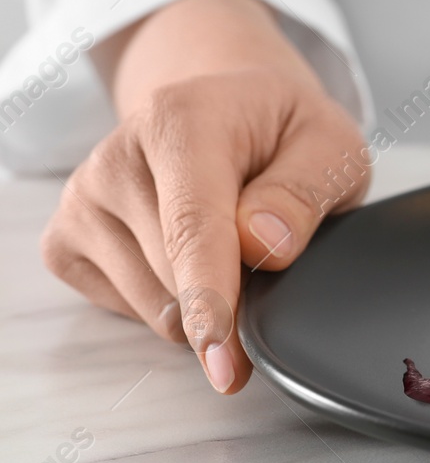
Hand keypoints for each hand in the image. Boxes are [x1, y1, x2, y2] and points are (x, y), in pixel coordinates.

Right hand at [40, 0, 368, 392]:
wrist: (230, 112)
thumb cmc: (282, 132)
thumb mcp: (331, 145)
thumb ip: (304, 191)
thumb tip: (265, 245)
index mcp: (182, 120)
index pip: (192, 225)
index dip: (209, 294)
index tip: (219, 350)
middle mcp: (117, 156)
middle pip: (178, 276)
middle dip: (238, 291)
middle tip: (271, 245)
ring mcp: (83, 200)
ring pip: (155, 305)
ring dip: (206, 298)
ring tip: (230, 238)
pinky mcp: (66, 240)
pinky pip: (129, 311)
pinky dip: (172, 303)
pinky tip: (190, 254)